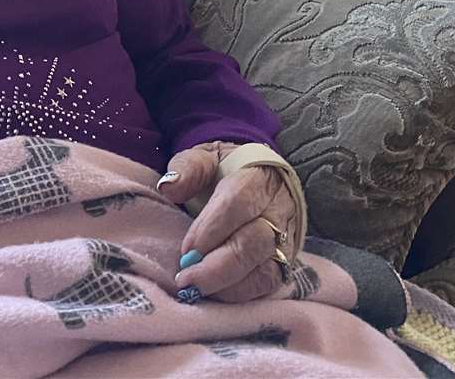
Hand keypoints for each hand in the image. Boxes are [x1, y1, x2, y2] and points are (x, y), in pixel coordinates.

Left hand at [157, 141, 301, 303]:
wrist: (262, 179)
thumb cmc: (226, 170)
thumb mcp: (205, 158)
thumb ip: (188, 168)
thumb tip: (168, 186)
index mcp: (257, 179)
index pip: (239, 203)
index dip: (211, 229)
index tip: (186, 250)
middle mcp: (278, 211)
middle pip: (255, 242)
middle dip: (218, 266)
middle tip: (186, 279)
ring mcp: (286, 240)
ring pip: (266, 269)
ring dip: (229, 285)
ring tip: (197, 291)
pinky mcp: (286, 263)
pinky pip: (269, 285)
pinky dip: (241, 295)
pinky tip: (215, 296)